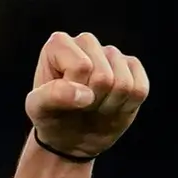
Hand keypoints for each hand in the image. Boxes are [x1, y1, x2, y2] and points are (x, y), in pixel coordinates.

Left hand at [27, 29, 150, 161]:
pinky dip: (126, 107)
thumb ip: (52, 96)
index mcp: (59, 44)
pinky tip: (110, 105)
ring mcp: (112, 53)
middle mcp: (87, 42)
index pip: (82, 67)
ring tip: (93, 106)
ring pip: (123, 83)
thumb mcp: (38, 109)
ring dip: (108, 106)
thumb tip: (85, 94)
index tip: (61, 100)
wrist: (68, 136)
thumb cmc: (50, 117)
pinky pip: (140, 89)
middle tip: (79, 106)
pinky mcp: (131, 67)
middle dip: (92, 101)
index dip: (74, 92)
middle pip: (104, 76)